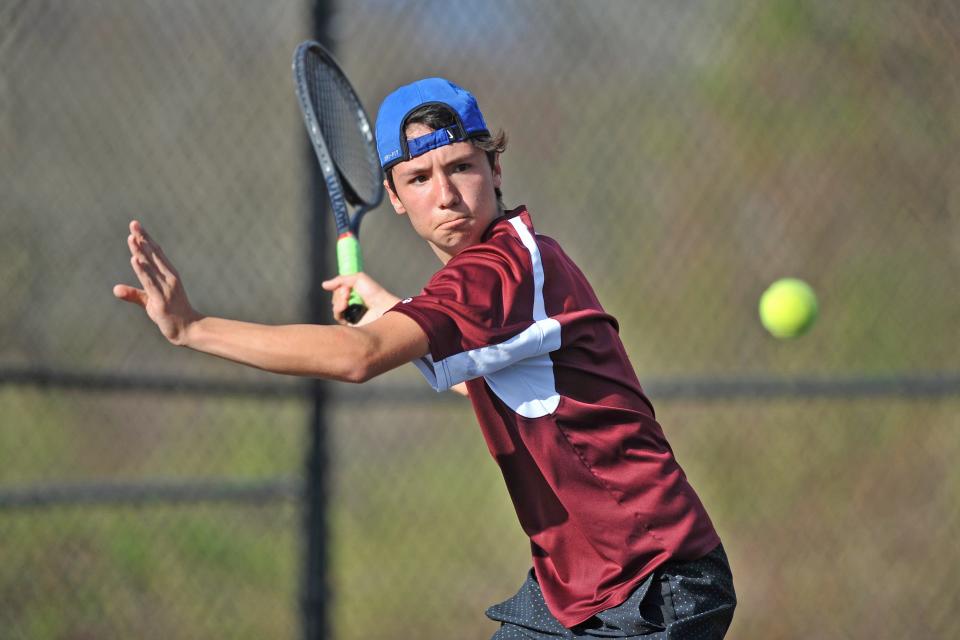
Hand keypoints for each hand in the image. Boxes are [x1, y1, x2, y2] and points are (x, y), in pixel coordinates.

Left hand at [113, 220, 199, 344]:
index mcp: (168, 275)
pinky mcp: (161, 299)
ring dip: (140, 251)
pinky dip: (142, 270)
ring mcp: (166, 288)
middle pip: (153, 255)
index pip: (156, 253)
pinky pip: (149, 282)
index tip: (136, 227)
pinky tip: (135, 259)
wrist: (187, 329)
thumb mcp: (149, 302)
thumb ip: (133, 294)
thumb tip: (115, 289)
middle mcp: (169, 278)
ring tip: (131, 238)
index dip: (146, 239)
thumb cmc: (170, 314)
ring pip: (150, 266)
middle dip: (142, 239)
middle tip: (134, 223)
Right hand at [321, 272, 399, 326]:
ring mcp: (351, 314)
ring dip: (338, 302)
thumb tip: (324, 285)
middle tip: (348, 293)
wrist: (382, 307)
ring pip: (335, 308)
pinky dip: (338, 311)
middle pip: (335, 299)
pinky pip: (338, 318)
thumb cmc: (373, 292)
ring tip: (347, 301)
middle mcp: (352, 304)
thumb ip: (340, 280)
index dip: (339, 288)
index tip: (347, 288)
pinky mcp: (351, 324)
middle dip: (339, 295)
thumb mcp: (358, 279)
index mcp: (355, 294)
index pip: (339, 291)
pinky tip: (345, 307)